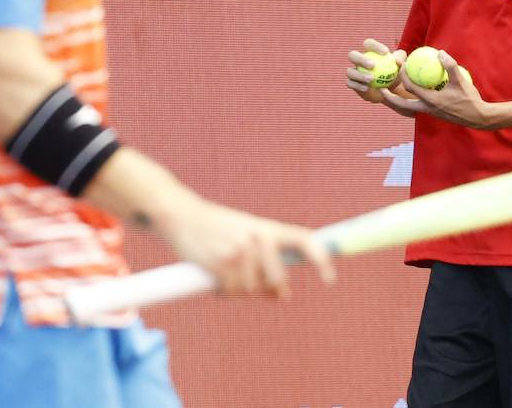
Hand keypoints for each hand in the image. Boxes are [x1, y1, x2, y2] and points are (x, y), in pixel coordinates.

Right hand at [159, 197, 334, 298]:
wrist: (181, 216)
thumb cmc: (216, 228)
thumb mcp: (245, 235)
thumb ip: (267, 260)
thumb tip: (283, 296)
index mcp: (266, 227)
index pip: (304, 240)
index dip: (322, 258)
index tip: (330, 279)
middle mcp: (257, 238)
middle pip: (278, 280)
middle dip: (268, 288)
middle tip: (250, 281)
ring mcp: (240, 252)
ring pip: (253, 290)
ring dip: (240, 290)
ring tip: (225, 272)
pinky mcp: (222, 265)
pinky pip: (233, 292)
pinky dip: (225, 292)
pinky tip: (215, 278)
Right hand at [346, 39, 414, 116]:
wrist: (389, 90)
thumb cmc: (395, 74)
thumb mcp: (401, 66)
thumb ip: (401, 60)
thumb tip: (397, 59)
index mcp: (368, 51)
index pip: (368, 44)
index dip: (375, 46)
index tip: (386, 53)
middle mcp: (357, 60)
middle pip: (353, 55)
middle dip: (361, 59)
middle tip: (373, 65)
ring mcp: (353, 72)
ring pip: (350, 71)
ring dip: (359, 74)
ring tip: (371, 78)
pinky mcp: (351, 83)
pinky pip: (350, 83)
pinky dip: (358, 85)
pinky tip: (367, 88)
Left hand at [375, 49, 492, 127]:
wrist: (477, 117)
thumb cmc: (469, 99)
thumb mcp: (460, 81)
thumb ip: (450, 66)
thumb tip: (440, 53)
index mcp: (431, 100)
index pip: (411, 87)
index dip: (404, 75)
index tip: (401, 64)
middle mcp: (427, 109)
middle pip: (402, 105)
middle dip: (390, 98)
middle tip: (381, 89)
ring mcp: (429, 113)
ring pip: (407, 110)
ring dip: (397, 103)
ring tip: (389, 94)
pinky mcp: (433, 114)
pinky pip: (415, 109)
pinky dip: (408, 103)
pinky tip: (408, 95)